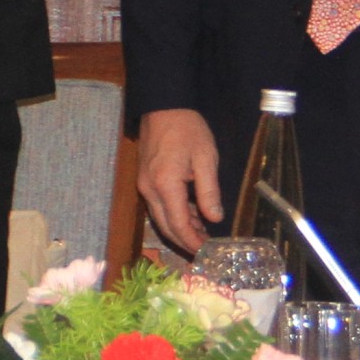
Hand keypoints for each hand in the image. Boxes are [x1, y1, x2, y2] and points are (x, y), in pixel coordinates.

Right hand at [137, 109, 223, 255]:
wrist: (163, 106)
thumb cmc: (188, 129)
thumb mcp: (206, 158)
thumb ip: (209, 191)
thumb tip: (214, 218)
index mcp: (165, 185)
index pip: (178, 224)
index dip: (192, 242)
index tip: (207, 253)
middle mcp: (149, 189)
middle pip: (165, 226)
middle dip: (184, 241)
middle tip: (205, 250)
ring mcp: (144, 185)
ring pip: (160, 218)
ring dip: (179, 229)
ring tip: (202, 234)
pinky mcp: (145, 179)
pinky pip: (158, 206)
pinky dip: (174, 215)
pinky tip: (191, 215)